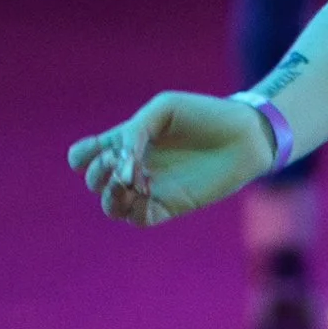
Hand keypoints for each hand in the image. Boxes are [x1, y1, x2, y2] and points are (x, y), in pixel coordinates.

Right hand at [69, 91, 272, 224]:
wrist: (244, 135)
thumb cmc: (206, 115)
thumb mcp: (164, 109)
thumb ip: (135, 130)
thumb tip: (121, 159)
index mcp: (129, 142)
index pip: (87, 156)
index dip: (83, 156)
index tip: (100, 149)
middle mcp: (137, 167)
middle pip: (94, 183)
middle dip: (98, 173)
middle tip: (123, 160)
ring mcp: (152, 188)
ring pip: (112, 206)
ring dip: (111, 195)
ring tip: (130, 179)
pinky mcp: (171, 205)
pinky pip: (138, 219)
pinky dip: (133, 209)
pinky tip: (145, 191)